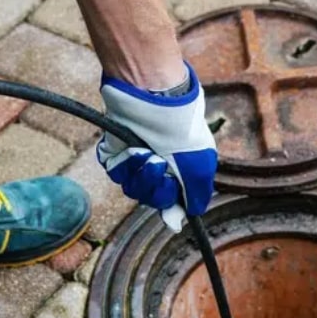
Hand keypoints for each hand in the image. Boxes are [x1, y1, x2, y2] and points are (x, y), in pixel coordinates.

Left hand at [97, 63, 217, 230]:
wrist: (155, 99)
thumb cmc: (182, 130)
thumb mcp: (201, 165)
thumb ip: (196, 195)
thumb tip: (186, 218)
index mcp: (179, 171)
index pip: (171, 202)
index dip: (170, 207)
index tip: (170, 210)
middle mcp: (157, 167)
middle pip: (151, 198)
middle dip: (156, 187)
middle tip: (161, 165)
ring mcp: (136, 160)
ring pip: (132, 188)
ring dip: (141, 174)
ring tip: (148, 153)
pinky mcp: (116, 152)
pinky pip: (117, 172)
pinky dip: (126, 163)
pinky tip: (134, 148)